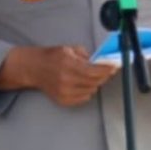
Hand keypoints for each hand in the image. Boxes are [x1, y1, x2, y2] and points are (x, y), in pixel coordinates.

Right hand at [0, 44, 116, 106]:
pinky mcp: (62, 100)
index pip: (94, 71)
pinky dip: (88, 91)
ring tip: (96, 75)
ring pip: (91, 90)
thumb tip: (101, 62)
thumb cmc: (53, 57)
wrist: (35, 68)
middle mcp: (66, 80)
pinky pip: (83, 98)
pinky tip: (86, 84)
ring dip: (97, 83)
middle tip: (109, 70)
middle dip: (105, 75)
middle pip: (94, 82)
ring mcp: (63, 92)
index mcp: (69, 65)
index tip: (115, 66)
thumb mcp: (71, 49)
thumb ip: (87, 56)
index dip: (107, 69)